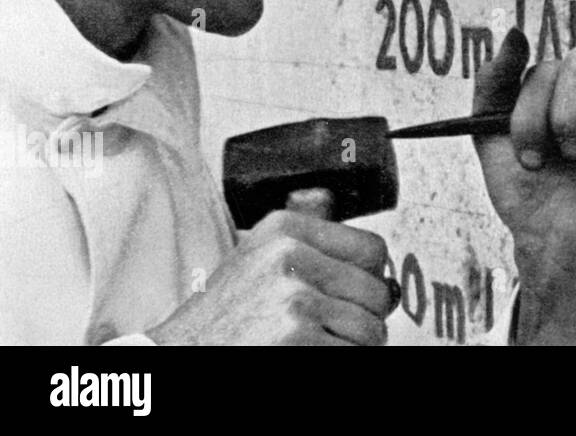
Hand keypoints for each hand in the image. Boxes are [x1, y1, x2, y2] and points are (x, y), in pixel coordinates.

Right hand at [147, 189, 396, 344]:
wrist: (177, 354)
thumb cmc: (221, 318)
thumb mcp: (259, 261)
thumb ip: (313, 250)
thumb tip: (384, 272)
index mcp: (285, 229)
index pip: (371, 249)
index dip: (372, 280)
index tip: (359, 297)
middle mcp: (290, 255)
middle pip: (375, 292)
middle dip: (366, 319)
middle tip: (338, 332)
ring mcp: (293, 297)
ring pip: (369, 328)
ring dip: (355, 346)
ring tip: (320, 345)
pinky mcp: (295, 336)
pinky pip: (351, 352)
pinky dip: (339, 359)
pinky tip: (309, 355)